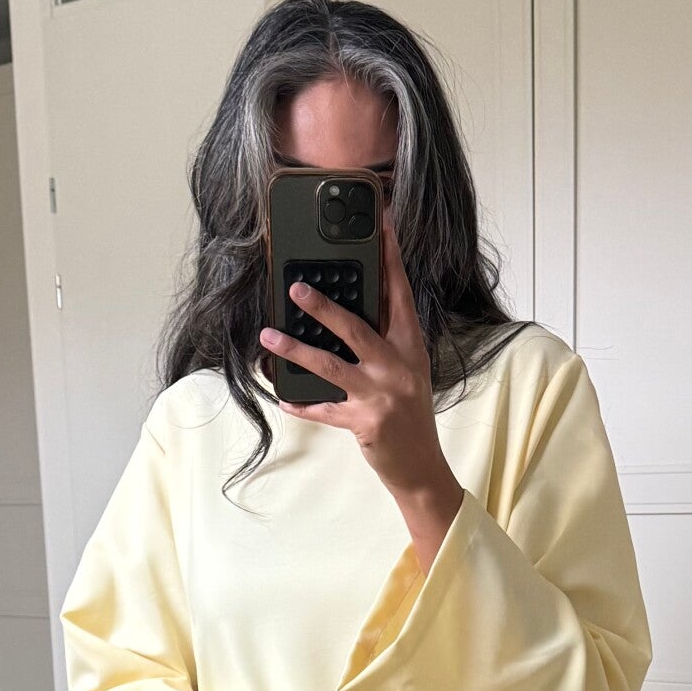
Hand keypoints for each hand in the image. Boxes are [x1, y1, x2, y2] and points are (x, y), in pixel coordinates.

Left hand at [260, 210, 464, 561]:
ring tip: (269, 335)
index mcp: (411, 345)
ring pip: (331, 366)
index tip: (380, 224)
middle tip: (295, 287)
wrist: (422, 466)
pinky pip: (325, 410)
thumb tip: (347, 305)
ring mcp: (381, 396)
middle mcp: (398, 366)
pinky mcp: (366, 424)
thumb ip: (385, 338)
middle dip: (323, 306)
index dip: (390, 257)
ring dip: (296, 350)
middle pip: (357, 328)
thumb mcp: (407, 369)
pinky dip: (303, 404)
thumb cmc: (410, 411)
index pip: (399, 293)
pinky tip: (283, 396)